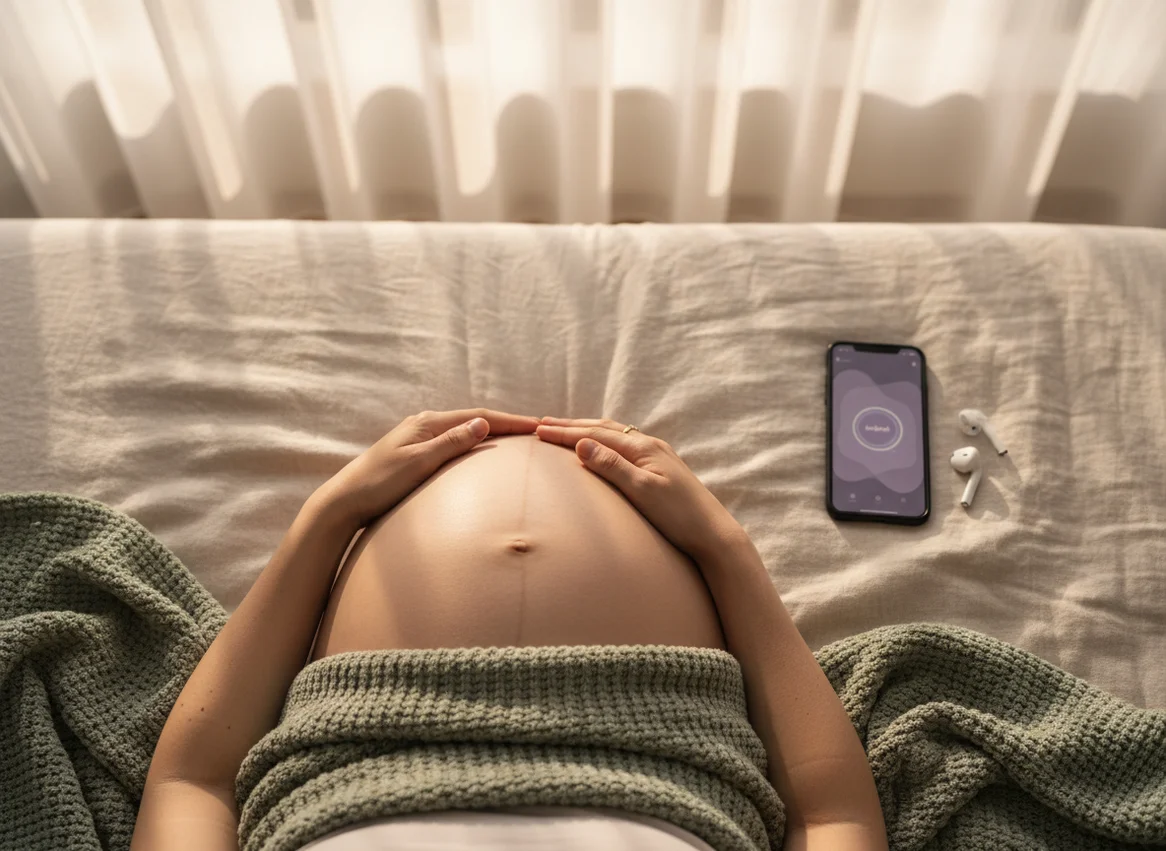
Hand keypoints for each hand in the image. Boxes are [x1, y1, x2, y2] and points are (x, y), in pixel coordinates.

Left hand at [320, 409, 540, 528]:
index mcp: (428, 423)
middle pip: (474, 419)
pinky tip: (484, 454)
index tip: (537, 424)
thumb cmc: (378, 484)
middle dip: (506, 423)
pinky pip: (455, 444)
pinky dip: (476, 444)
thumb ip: (451, 443)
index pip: (479, 416)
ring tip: (518, 439)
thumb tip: (483, 423)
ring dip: (492, 432)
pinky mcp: (416, 454)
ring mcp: (420, 439)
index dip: (510, 420)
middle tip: (537, 428)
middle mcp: (425, 425)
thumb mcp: (418, 463)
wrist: (344, 502)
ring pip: (465, 431)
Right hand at [535, 417, 746, 561]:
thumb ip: (612, 466)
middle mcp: (650, 446)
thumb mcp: (642, 491)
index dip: (565, 432)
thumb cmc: (679, 517)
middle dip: (571, 426)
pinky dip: (603, 442)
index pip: (595, 435)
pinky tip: (600, 449)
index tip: (538, 430)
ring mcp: (656, 456)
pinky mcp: (660, 469)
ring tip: (564, 430)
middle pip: (603, 429)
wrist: (713, 535)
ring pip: (614, 435)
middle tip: (542, 424)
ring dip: (587, 431)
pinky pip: (623, 446)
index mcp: (643, 448)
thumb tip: (581, 443)